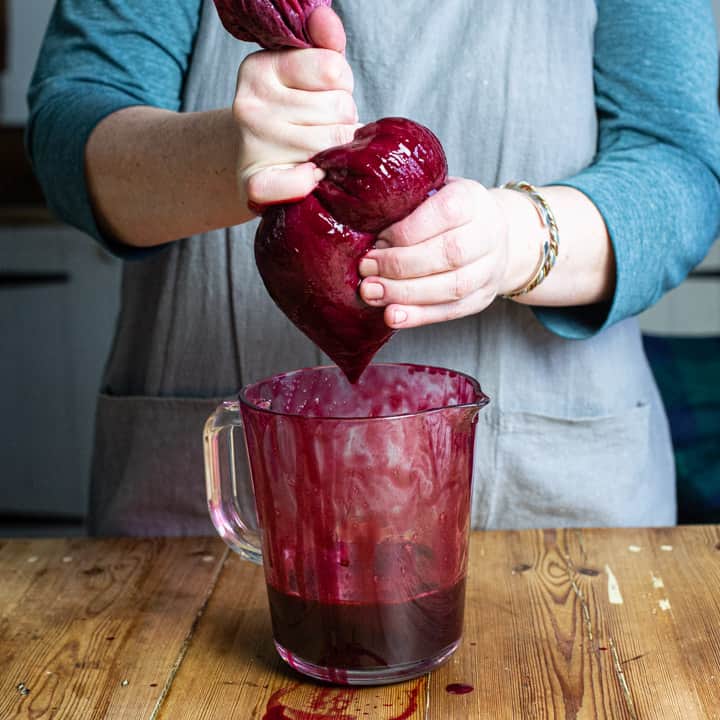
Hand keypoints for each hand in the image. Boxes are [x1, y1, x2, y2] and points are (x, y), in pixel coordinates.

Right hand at [234, 7, 359, 208]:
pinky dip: (309, 183)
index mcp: (259, 68)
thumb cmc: (291, 113)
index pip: (333, 69)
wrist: (253, 162)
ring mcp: (251, 145)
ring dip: (337, 151)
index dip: (341, 86)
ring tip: (316, 149)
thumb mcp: (305, 72)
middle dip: (342, 120)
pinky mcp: (255, 184)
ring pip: (333, 145)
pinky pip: (297, 184)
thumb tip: (324, 17)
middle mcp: (250, 105)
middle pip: (339, 109)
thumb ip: (323, 45)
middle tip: (320, 129)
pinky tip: (309, 177)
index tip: (323, 96)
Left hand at [358, 179, 517, 328]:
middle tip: (366, 270)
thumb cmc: (447, 214)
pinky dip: (419, 316)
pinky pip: (451, 311)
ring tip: (373, 294)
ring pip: (452, 287)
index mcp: (472, 200)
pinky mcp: (482, 298)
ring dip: (406, 294)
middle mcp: (488, 234)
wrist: (492, 235)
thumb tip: (362, 231)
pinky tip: (392, 316)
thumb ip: (406, 207)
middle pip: (449, 254)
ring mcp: (489, 269)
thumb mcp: (431, 194)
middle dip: (400, 265)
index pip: (445, 213)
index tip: (377, 241)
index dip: (407, 231)